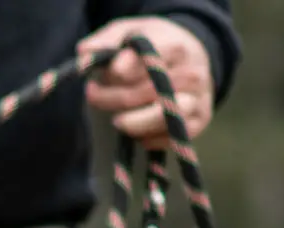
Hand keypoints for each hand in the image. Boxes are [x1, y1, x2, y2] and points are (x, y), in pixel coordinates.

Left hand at [79, 17, 214, 149]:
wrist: (186, 56)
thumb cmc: (150, 46)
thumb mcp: (129, 32)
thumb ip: (106, 40)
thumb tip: (83, 52)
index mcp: (176, 48)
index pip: (152, 60)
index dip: (126, 68)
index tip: (109, 72)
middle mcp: (192, 73)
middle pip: (150, 91)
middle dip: (115, 97)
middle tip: (92, 94)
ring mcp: (198, 97)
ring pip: (166, 117)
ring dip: (134, 122)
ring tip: (117, 120)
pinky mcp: (199, 119)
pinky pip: (174, 137)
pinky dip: (150, 139)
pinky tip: (135, 132)